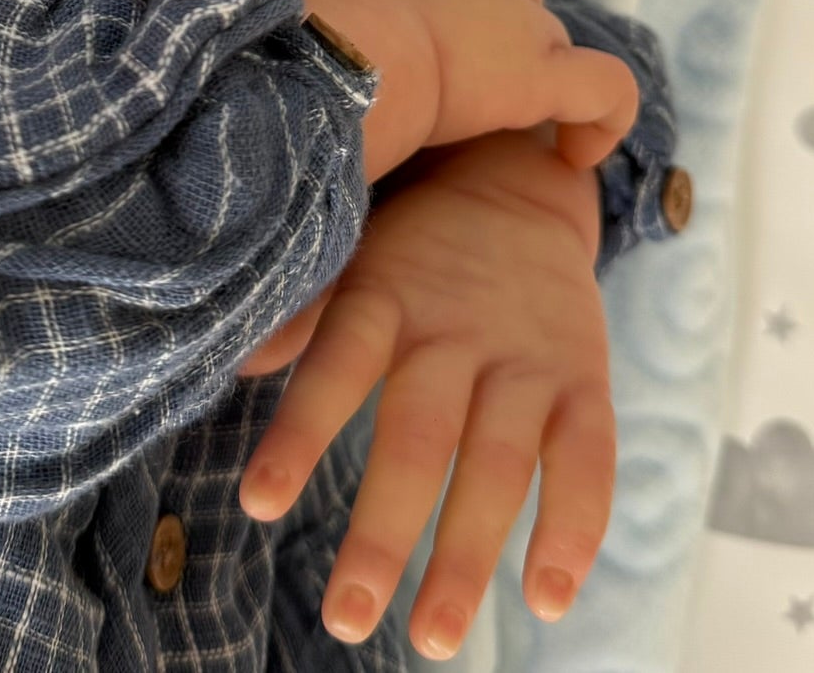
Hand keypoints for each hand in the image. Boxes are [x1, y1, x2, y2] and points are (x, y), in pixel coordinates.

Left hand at [237, 130, 610, 660]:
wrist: (517, 187)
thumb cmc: (408, 250)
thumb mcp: (350, 261)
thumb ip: (300, 315)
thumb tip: (227, 365)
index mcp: (383, 298)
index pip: (336, 367)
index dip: (299, 433)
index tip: (258, 504)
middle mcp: (453, 332)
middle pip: (418, 436)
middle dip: (383, 531)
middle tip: (346, 621)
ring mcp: (523, 359)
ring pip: (498, 463)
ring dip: (467, 555)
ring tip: (433, 639)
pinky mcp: (583, 380)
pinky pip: (586, 460)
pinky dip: (572, 529)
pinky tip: (547, 600)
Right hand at [307, 0, 637, 167]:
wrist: (343, 48)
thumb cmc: (306, 26)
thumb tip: (317, 14)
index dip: (438, 3)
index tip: (404, 41)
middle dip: (490, 30)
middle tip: (448, 78)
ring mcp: (516, 16)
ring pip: (545, 38)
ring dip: (524, 71)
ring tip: (493, 119)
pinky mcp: (541, 74)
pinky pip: (604, 90)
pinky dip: (603, 121)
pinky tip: (577, 156)